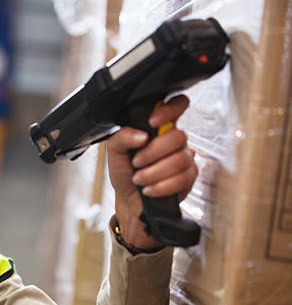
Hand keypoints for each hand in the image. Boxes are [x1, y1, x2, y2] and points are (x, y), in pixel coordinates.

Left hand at [107, 95, 197, 249]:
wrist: (129, 200)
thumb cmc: (124, 171)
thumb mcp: (115, 150)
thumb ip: (123, 136)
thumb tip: (142, 136)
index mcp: (159, 127)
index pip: (178, 105)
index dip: (170, 109)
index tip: (153, 122)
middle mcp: (175, 140)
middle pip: (179, 136)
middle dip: (153, 153)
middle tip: (137, 162)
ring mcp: (185, 158)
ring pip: (180, 160)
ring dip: (154, 172)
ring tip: (139, 179)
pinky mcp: (189, 178)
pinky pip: (182, 179)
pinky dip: (161, 186)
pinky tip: (149, 189)